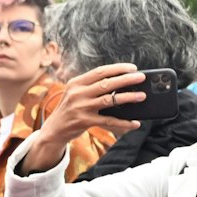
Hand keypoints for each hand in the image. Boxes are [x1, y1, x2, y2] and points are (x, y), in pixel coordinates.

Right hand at [20, 63, 145, 173]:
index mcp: (76, 83)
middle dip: (126, 79)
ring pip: (109, 100)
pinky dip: (124, 122)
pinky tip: (135, 123)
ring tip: (141, 96)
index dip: (117, 68)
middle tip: (141, 77)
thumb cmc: (70, 109)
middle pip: (106, 83)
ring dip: (128, 97)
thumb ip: (92, 87)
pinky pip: (109, 121)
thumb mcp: (76, 94)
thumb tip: (120, 83)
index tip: (133, 68)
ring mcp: (81, 107)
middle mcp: (77, 93)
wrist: (54, 129)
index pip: (100, 71)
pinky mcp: (84, 121)